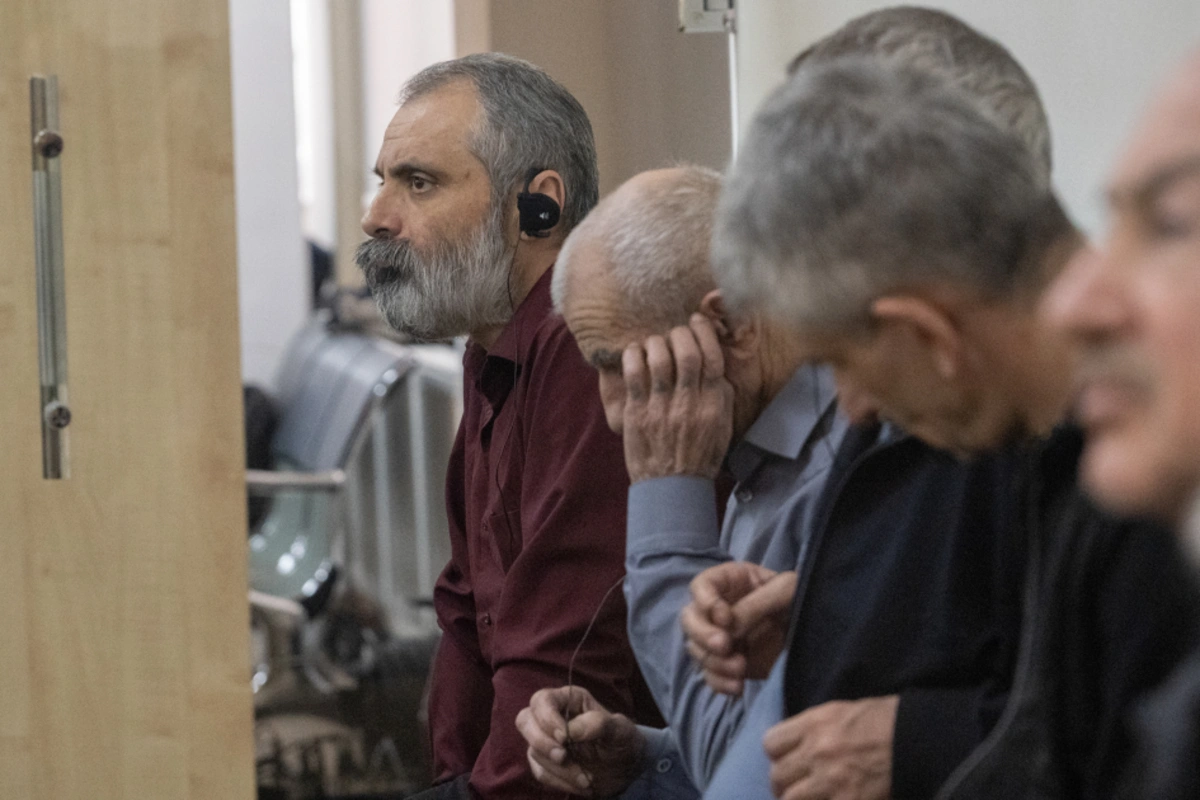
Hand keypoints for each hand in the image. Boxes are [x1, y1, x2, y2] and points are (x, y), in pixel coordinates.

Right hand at [516, 686, 645, 795]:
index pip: (543, 700)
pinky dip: (559, 782)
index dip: (547, 718)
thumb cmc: (623, 741)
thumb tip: (571, 730)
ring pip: (533, 751)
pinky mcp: (545, 762)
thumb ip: (599, 724)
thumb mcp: (621, 730)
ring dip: (560, 770)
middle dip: (542, 743)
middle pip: (525, 721)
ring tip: (587, 779)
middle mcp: (553, 716)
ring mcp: (546, 740)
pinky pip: (540, 772)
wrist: (625, 769)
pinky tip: (582, 785)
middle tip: (564, 757)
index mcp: (570, 700)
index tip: (564, 738)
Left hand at [621, 314, 733, 482]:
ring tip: (654, 343)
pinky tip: (635, 353)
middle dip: (680, 333)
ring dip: (655, 343)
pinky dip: (633, 356)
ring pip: (658, 359)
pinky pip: (633, 375)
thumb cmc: (699, 456)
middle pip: (686, 353)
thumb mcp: (723, 428)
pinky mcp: (637, 414)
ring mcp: (661, 409)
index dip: (704, 333)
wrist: (672, 487)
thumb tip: (717, 367)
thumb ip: (722, 397)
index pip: (713, 358)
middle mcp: (689, 404)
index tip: (696, 322)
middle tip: (674, 332)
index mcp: (713, 406)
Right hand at [681, 562, 795, 694]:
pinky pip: (711, 676)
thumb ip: (755, 604)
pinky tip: (738, 687)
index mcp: (730, 582)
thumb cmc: (803, 598)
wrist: (825, 631)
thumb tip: (727, 626)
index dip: (705, 601)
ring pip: (697, 650)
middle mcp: (719, 610)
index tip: (724, 617)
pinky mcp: (731, 664)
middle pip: (690, 619)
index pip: (701, 586)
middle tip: (725, 645)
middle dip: (702, 634)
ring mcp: (723, 638)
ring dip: (713, 661)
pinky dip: (719, 683)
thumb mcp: (785, 590)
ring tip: (740, 668)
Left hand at [762, 695, 897, 799]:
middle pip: (777, 775)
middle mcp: (816, 752)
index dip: (778, 754)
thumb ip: (816, 728)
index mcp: (815, 723)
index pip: (771, 743)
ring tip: (808, 798)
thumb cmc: (888, 720)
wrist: (921, 740)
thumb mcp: (844, 711)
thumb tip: (799, 744)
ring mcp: (830, 781)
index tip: (787, 760)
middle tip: (796, 787)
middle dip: (784, 783)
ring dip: (796, 799)